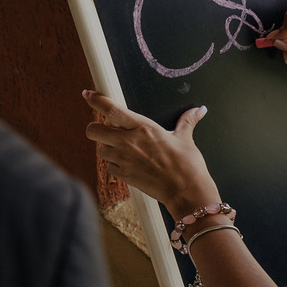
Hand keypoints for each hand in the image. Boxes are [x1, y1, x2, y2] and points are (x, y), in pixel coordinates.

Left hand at [83, 90, 219, 217]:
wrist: (185, 192)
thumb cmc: (187, 165)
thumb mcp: (185, 139)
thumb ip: (186, 122)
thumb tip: (198, 110)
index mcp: (143, 127)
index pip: (111, 109)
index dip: (96, 100)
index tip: (88, 94)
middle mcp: (129, 142)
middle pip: (93, 130)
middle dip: (94, 127)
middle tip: (104, 128)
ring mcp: (124, 160)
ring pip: (100, 149)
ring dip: (106, 147)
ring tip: (122, 149)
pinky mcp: (124, 176)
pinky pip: (109, 166)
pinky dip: (114, 164)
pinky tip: (127, 163)